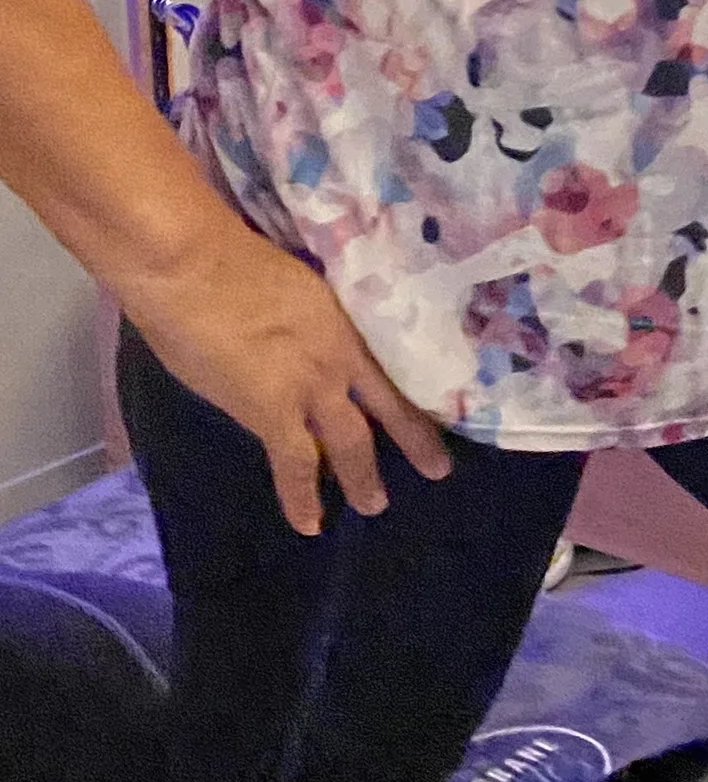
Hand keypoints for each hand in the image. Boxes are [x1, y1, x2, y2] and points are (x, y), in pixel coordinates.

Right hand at [117, 215, 450, 537]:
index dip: (412, 388)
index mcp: (345, 317)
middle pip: (388, 405)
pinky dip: (301, 497)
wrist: (193, 267)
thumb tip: (298, 329)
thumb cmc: (230, 256)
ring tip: (375, 506)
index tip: (440, 409)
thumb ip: (305, 310)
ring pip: (351, 442)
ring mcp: (311, 385)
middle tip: (436, 468)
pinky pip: (295, 465)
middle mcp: (339, 355)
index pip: (392, 363)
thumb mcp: (294, 279)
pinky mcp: (273, 413)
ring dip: (362, 477)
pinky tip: (309, 525)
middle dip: (411, 439)